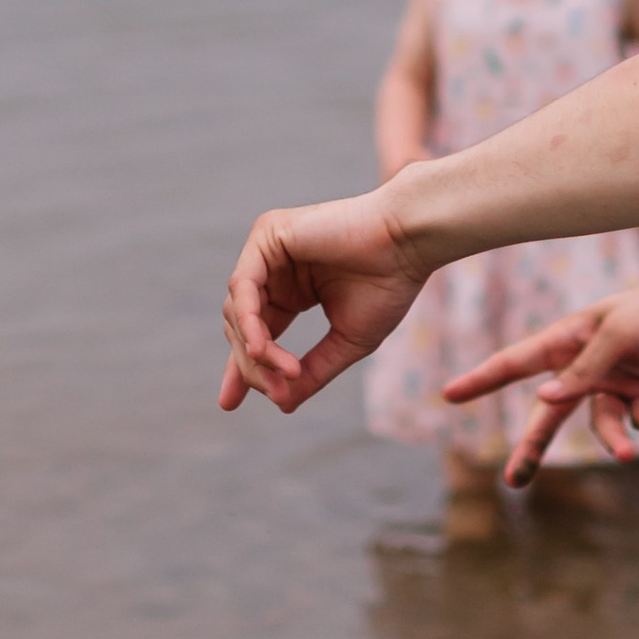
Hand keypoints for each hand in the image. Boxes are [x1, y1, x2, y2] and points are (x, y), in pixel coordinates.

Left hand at [220, 191, 426, 415]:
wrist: (409, 244)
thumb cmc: (387, 286)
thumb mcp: (347, 341)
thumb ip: (313, 371)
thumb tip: (282, 403)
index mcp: (292, 290)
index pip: (256, 332)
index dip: (243, 368)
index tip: (230, 404)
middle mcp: (274, 269)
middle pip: (242, 327)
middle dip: (252, 367)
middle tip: (278, 393)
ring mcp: (268, 250)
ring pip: (237, 311)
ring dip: (256, 351)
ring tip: (288, 374)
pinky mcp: (268, 234)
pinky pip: (242, 286)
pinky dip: (249, 322)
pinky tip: (262, 350)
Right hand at [442, 262, 638, 487]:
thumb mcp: (618, 335)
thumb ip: (583, 371)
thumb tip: (544, 402)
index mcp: (569, 338)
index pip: (516, 362)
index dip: (482, 379)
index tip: (449, 394)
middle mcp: (586, 365)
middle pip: (549, 414)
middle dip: (533, 446)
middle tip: (514, 482)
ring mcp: (614, 383)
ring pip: (598, 426)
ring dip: (612, 441)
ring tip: (628, 455)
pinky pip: (635, 422)